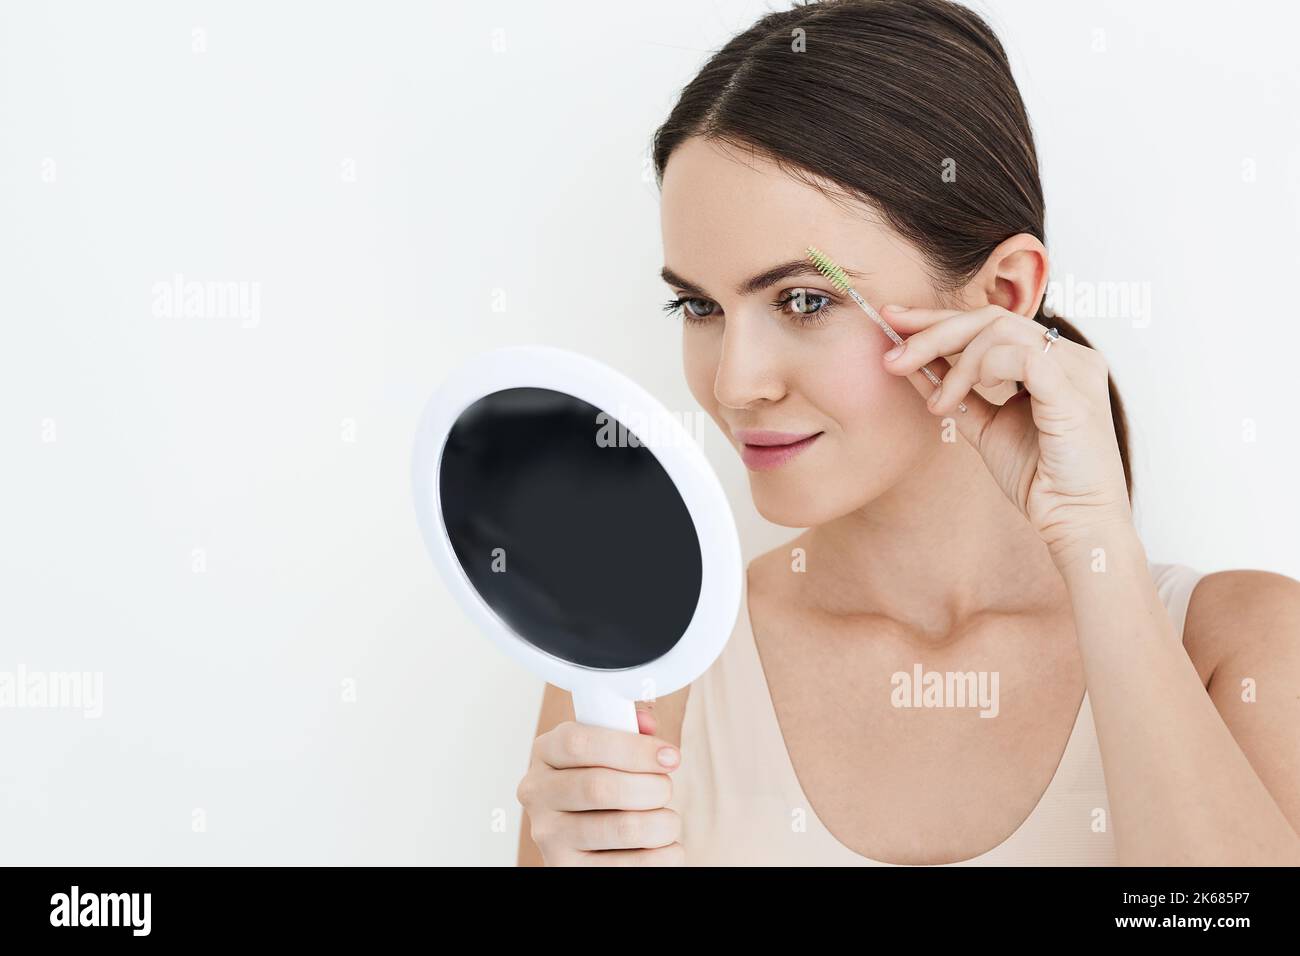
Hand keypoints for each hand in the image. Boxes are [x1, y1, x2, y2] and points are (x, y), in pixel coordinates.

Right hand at [516, 704, 683, 865]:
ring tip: (667, 820)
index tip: (670, 756)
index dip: (632, 748)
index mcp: (545, 753)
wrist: (592, 840)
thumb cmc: (606, 785)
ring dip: (662, 823)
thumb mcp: (609, 750)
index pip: (578, 742)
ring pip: (623, 828)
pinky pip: (634, 865)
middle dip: (651, 786)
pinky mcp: (568, 870)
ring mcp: (549, 836)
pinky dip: (664, 853)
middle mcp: (538, 794)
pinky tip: (660, 845)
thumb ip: (628, 729)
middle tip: (667, 789)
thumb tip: (647, 725)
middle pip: (599, 786)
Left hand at [879, 303, 1132, 561]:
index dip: (936, 319)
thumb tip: (915, 366)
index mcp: (1051, 360)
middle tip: (892, 358)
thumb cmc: (1039, 478)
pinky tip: (967, 396)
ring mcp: (1075, 369)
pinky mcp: (1074, 391)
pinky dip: (984, 369)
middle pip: (990, 317)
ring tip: (939, 405)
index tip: (891, 321)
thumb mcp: (986, 427)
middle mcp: (1068, 355)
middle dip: (931, 332)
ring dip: (954, 364)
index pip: (988, 321)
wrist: (1075, 520)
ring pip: (1000, 331)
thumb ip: (957, 394)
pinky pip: (1022, 356)